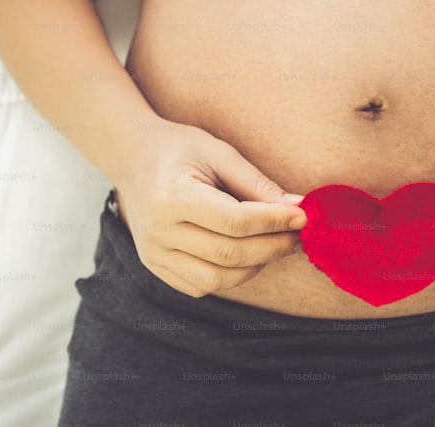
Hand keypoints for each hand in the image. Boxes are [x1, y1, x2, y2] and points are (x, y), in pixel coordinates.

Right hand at [110, 118, 306, 297]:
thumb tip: (297, 207)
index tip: (302, 216)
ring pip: (216, 279)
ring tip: (273, 245)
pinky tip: (245, 256)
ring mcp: (152, 253)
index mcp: (171, 197)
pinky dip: (230, 277)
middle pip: (229, 254)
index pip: (234, 221)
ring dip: (255, 266)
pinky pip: (200, 286)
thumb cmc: (177, 148)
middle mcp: (157, 231)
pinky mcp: (154, 266)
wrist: (131, 157)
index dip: (274, 222)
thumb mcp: (217, 152)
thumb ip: (255, 183)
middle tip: (297, 234)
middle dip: (272, 246)